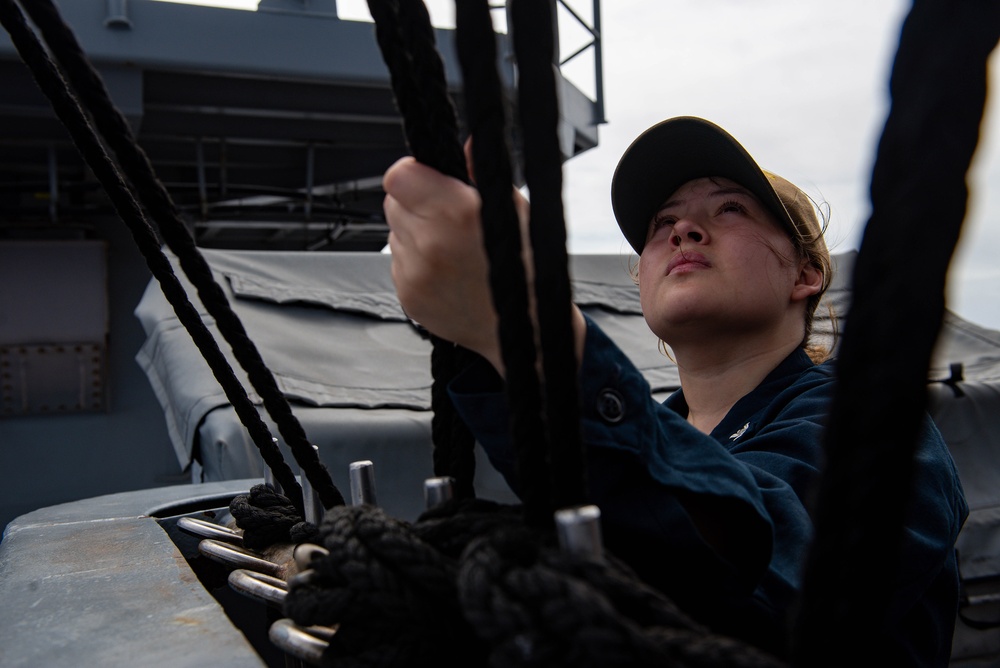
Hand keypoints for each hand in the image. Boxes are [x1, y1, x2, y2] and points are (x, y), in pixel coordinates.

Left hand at [383, 156, 505, 369]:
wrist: (524, 330)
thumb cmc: (525, 269)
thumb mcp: (515, 211)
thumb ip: (481, 173)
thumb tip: (465, 142)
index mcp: (457, 212)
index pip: (398, 175)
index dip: (414, 174)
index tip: (430, 181)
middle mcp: (431, 242)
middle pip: (393, 201)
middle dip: (415, 203)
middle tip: (447, 218)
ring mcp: (416, 273)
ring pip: (394, 232)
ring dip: (415, 233)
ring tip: (450, 249)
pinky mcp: (408, 296)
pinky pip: (398, 262)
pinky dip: (416, 261)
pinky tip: (446, 270)